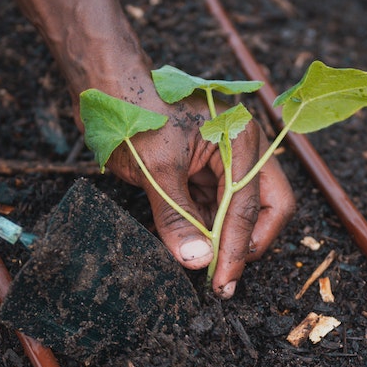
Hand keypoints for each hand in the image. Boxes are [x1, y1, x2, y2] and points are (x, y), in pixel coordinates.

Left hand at [102, 89, 295, 297]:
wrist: (104, 85)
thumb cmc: (134, 111)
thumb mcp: (156, 169)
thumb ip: (177, 216)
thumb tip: (197, 260)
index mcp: (240, 140)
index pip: (249, 205)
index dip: (238, 248)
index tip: (223, 281)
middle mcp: (239, 151)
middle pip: (263, 207)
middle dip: (244, 243)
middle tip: (221, 277)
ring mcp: (219, 162)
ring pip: (233, 211)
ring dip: (218, 239)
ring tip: (196, 264)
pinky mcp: (197, 172)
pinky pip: (208, 207)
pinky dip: (198, 228)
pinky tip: (180, 244)